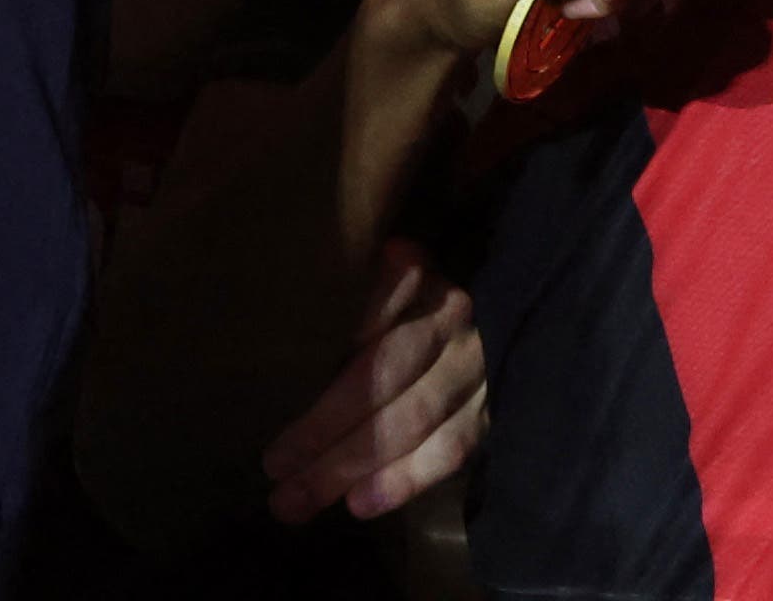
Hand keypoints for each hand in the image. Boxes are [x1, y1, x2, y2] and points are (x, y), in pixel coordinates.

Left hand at [262, 247, 485, 527]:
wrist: (499, 319)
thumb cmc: (410, 298)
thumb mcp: (377, 278)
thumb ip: (348, 300)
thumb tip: (285, 324)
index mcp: (414, 269)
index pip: (366, 315)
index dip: (328, 353)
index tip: (285, 385)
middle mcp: (450, 314)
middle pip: (382, 377)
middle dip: (323, 430)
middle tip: (273, 469)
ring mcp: (478, 362)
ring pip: (411, 420)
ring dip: (353, 466)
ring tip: (299, 499)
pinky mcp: (495, 405)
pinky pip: (450, 449)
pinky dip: (404, 480)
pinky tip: (359, 503)